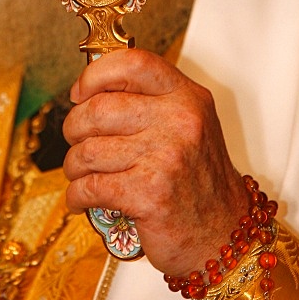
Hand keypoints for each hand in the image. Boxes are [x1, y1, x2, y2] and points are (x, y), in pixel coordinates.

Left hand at [62, 48, 247, 276]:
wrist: (225, 235)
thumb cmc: (198, 180)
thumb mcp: (188, 125)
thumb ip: (150, 102)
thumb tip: (90, 91)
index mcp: (187, 97)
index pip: (133, 64)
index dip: (96, 74)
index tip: (80, 92)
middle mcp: (179, 121)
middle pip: (99, 108)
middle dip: (75, 127)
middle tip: (76, 140)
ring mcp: (165, 158)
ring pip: (88, 150)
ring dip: (73, 165)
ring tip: (80, 173)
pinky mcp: (149, 195)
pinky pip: (90, 186)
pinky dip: (76, 195)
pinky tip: (81, 199)